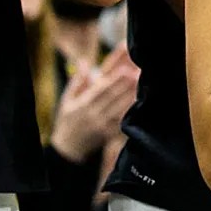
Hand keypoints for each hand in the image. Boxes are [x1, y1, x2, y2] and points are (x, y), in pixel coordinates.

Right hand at [50, 47, 139, 163]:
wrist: (68, 149)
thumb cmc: (67, 120)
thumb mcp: (67, 100)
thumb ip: (77, 81)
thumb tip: (84, 62)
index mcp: (83, 104)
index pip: (101, 89)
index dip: (114, 80)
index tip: (126, 69)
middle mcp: (93, 114)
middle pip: (113, 97)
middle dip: (126, 85)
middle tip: (139, 73)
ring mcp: (102, 126)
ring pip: (119, 109)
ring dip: (131, 97)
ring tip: (143, 85)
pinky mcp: (109, 135)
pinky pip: (122, 123)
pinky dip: (130, 113)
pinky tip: (140, 105)